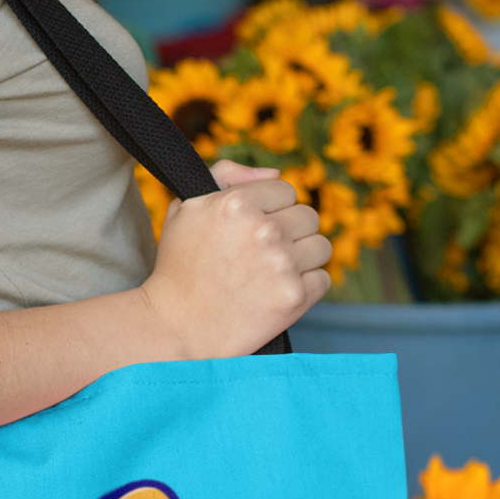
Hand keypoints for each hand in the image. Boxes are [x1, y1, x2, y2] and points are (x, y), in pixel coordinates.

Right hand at [141, 161, 331, 359]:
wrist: (176, 326)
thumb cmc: (180, 266)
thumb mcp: (189, 207)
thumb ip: (228, 175)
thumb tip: (275, 172)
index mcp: (237, 202)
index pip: (286, 189)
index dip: (271, 209)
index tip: (253, 229)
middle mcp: (264, 230)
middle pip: (308, 216)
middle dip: (290, 232)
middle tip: (262, 254)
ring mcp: (282, 264)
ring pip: (321, 246)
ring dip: (302, 259)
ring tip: (273, 273)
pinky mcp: (294, 297)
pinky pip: (323, 280)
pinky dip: (306, 287)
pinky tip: (278, 292)